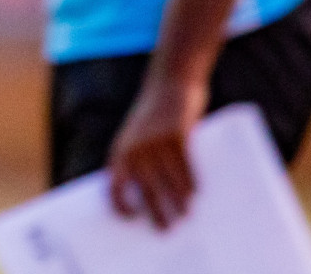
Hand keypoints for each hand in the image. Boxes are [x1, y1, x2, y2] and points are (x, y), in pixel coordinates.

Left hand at [107, 71, 207, 229]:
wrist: (169, 79)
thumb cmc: (154, 113)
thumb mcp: (138, 134)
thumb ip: (139, 158)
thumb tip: (148, 193)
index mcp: (121, 149)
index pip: (114, 184)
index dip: (120, 204)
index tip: (132, 218)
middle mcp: (135, 148)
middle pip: (145, 189)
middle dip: (155, 212)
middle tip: (166, 229)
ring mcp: (155, 142)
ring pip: (168, 181)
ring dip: (178, 201)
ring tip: (185, 214)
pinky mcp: (176, 135)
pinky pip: (185, 166)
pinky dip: (191, 182)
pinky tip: (196, 192)